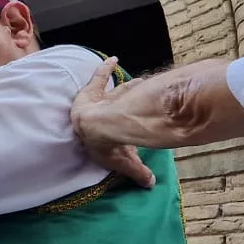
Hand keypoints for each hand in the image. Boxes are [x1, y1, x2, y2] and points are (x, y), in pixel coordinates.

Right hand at [70, 58, 156, 188]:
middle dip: (128, 105)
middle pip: (118, 110)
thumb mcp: (125, 162)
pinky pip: (100, 77)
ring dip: (127, 88)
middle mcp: (99, 118)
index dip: (126, 134)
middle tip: (140, 99)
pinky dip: (105, 68)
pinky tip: (113, 59)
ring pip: (117, 93)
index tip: (135, 132)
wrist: (95, 127)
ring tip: (138, 80)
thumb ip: (138, 171)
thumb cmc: (106, 146)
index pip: (117, 135)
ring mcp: (98, 103)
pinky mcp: (93, 91)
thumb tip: (150, 184)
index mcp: (104, 137)